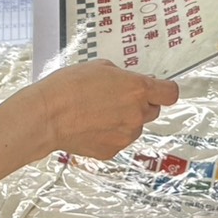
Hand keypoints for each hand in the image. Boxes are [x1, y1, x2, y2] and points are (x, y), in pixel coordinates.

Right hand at [29, 60, 178, 158]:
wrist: (47, 116)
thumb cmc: (68, 88)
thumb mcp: (100, 67)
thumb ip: (123, 76)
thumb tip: (130, 83)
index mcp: (137, 89)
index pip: (171, 93)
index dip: (165, 91)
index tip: (159, 89)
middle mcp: (136, 114)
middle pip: (153, 110)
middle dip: (140, 104)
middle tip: (117, 98)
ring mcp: (125, 135)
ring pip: (134, 127)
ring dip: (123, 120)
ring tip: (97, 112)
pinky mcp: (112, 150)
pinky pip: (118, 140)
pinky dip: (109, 134)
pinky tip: (91, 126)